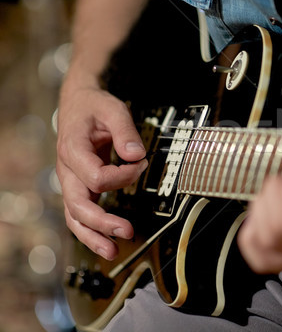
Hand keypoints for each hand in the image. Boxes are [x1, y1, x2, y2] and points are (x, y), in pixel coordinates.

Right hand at [56, 85, 147, 259]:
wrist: (79, 104)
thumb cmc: (94, 107)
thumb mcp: (113, 110)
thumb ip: (125, 131)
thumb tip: (136, 154)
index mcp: (73, 150)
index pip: (96, 176)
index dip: (123, 175)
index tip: (139, 164)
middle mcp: (67, 170)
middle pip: (79, 204)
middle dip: (102, 221)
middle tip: (126, 231)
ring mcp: (71, 181)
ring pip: (75, 217)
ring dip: (93, 236)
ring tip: (112, 252)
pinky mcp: (79, 187)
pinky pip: (79, 215)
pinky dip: (91, 231)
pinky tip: (106, 243)